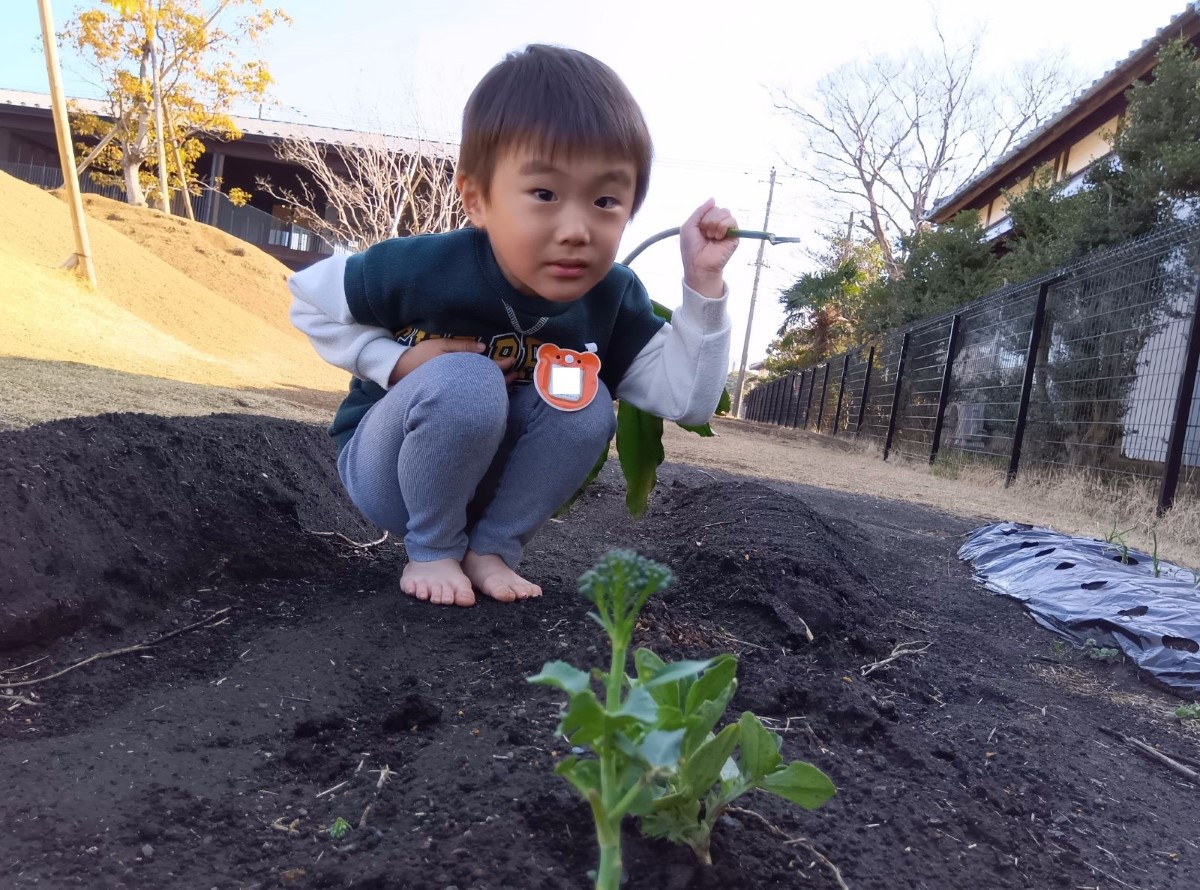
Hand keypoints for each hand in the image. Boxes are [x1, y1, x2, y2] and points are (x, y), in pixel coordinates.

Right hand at [388, 337, 517, 384]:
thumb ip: (461, 346)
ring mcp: (456, 390)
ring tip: (510, 380)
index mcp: (460, 369)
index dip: (502, 366)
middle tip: (517, 374)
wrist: (399, 372)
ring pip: (481, 391)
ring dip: (496, 386)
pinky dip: (484, 389)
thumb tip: (483, 347)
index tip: (513, 362)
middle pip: (487, 384)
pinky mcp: (451, 394)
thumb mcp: (440, 346)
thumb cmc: (419, 357)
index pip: (486, 369)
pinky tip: (492, 386)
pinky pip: (473, 393)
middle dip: (504, 380)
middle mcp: (460, 383)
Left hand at [680, 199, 737, 297]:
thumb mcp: (689, 225)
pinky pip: (732, 221)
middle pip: (719, 208)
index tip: (699, 229)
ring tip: (711, 236)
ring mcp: (727, 230)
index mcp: (708, 222)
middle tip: (705, 234)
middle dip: (709, 220)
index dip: (704, 215)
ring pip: (726, 212)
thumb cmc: (691, 248)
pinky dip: (722, 227)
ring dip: (714, 224)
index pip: (712, 207)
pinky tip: (718, 237)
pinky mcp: (735, 236)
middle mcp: (719, 225)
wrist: (698, 264)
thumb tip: (713, 199)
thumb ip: (700, 210)